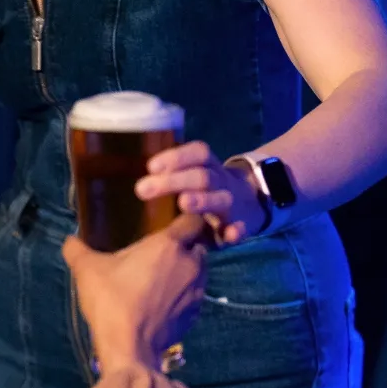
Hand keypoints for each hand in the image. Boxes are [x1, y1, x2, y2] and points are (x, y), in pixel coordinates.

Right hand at [62, 214, 211, 371]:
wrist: (129, 347)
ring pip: (198, 272)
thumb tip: (69, 240)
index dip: (186, 219)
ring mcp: (197, 292)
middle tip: (160, 253)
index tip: (171, 223)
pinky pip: (193, 297)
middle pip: (198, 247)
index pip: (194, 220)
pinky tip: (161, 303)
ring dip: (184, 272)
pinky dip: (182, 296)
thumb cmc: (111, 299)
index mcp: (169, 245)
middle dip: (185, 247)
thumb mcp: (87, 269)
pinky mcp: (195, 315)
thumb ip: (77, 249)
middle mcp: (190, 264)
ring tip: (160, 279)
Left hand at [136, 142, 266, 245]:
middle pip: (201, 176)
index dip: (176, 157)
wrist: (251, 201)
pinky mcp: (242, 225)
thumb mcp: (194, 175)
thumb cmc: (207, 188)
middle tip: (143, 189)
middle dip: (174, 181)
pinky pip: (242, 227)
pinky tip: (229, 235)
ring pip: (221, 199)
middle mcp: (221, 180)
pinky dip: (236, 230)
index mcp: (208, 165)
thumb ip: (171, 176)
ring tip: (183, 203)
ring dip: (203, 200)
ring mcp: (232, 203)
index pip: (197, 153)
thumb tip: (135, 183)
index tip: (151, 167)